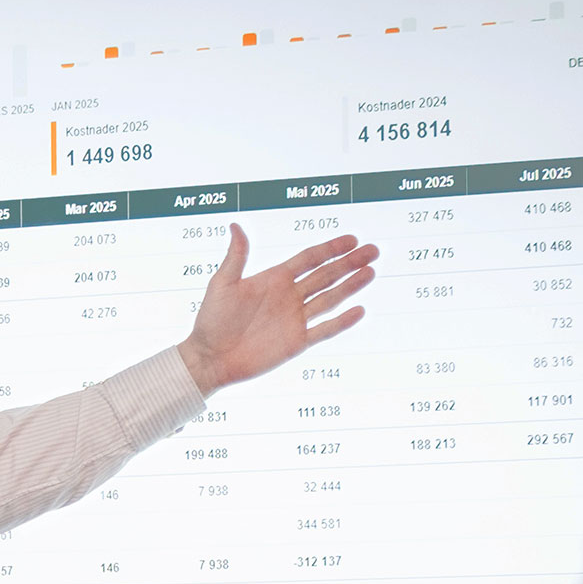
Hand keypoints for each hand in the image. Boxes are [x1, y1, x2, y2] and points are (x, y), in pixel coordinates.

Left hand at [176, 225, 377, 393]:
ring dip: (351, 286)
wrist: (210, 358)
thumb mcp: (222, 283)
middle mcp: (289, 296)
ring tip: (371, 272)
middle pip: (326, 275)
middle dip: (350, 262)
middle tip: (372, 250)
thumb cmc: (211, 320)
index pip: (309, 259)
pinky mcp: (297, 342)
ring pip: (330, 299)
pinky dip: (342, 321)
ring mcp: (295, 319)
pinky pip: (324, 330)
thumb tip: (235, 225)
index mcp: (274, 279)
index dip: (331, 248)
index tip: (352, 239)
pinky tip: (359, 310)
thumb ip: (236, 256)